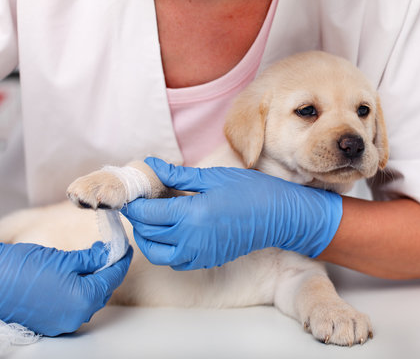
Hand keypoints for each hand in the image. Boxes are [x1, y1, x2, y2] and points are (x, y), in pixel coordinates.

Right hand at [0, 241, 132, 335]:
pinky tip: (75, 277)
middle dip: (108, 270)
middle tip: (109, 251)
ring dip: (94, 281)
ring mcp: (64, 321)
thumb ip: (91, 258)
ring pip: (89, 299)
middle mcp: (77, 315)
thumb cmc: (22, 270)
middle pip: (103, 290)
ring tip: (91, 261)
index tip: (125, 248)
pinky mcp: (52, 322)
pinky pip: (75, 306)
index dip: (121, 260)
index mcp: (84, 299)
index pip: (113, 277)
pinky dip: (79, 291)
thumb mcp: (64, 259)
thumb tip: (108, 253)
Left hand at [120, 157, 341, 269]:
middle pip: (148, 234)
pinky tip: (172, 232)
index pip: (147, 214)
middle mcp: (192, 239)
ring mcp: (199, 254)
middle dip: (138, 218)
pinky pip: (175, 262)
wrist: (278, 215)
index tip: (133, 193)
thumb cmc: (249, 191)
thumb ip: (177, 175)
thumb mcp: (212, 177)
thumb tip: (152, 166)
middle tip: (140, 202)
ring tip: (152, 219)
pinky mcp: (207, 260)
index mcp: (192, 214)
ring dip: (148, 238)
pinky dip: (165, 249)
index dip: (135, 204)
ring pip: (157, 254)